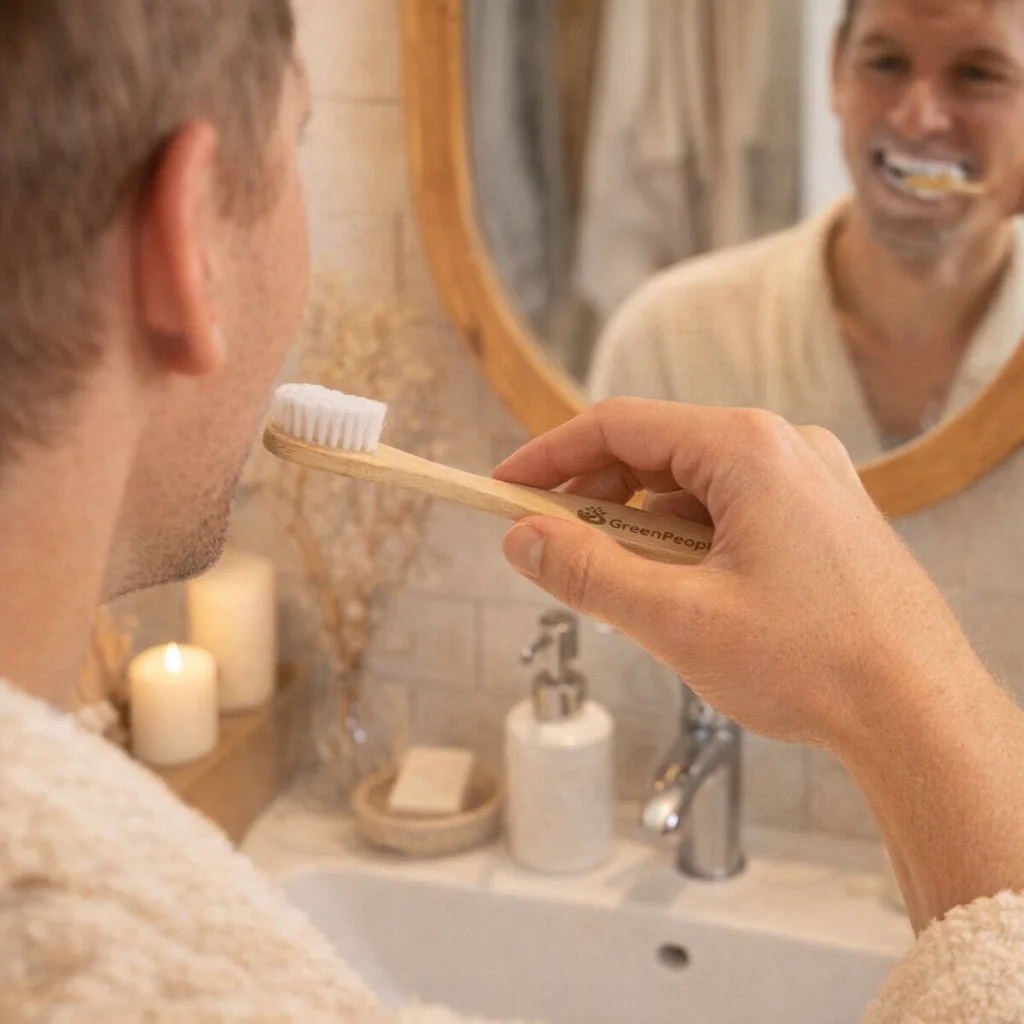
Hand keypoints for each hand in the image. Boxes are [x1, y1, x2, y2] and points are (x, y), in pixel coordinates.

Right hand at [494, 399, 976, 751]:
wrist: (922, 717)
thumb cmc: (817, 665)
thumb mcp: (676, 619)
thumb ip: (587, 573)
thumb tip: (523, 541)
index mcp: (748, 449)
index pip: (618, 426)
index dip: (548, 457)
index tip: (504, 489)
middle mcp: (784, 447)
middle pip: (656, 453)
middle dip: (592, 497)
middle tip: (546, 545)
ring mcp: (810, 480)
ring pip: (692, 487)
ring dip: (639, 526)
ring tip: (612, 583)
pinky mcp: (821, 517)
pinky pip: (730, 510)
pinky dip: (686, 541)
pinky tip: (673, 589)